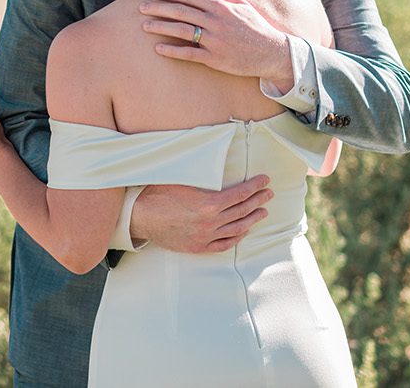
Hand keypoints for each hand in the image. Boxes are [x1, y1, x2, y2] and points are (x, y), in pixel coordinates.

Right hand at [130, 177, 273, 253]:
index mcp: (209, 203)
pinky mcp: (199, 247)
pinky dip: (237, 237)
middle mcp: (211, 221)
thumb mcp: (182, 179)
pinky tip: (244, 230)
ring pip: (237, 228)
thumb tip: (216, 163)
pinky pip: (225, 244)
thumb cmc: (158, 194)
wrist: (141, 216)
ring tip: (262, 211)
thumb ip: (203, 176)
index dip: (254, 187)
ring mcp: (206, 236)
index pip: (240, 194)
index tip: (264, 181)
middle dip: (258, 200)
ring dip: (252, 219)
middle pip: (242, 210)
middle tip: (268, 194)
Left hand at [140, 0, 293, 85]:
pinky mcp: (215, 58)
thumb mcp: (241, 7)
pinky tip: (158, 48)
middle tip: (141, 7)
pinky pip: (189, 53)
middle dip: (159, 8)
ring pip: (182, 30)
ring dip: (161, 26)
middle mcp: (216, 21)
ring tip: (144, 26)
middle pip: (181, 11)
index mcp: (221, 6)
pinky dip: (173, 50)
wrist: (272, 52)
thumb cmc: (255, 27)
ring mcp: (215, 40)